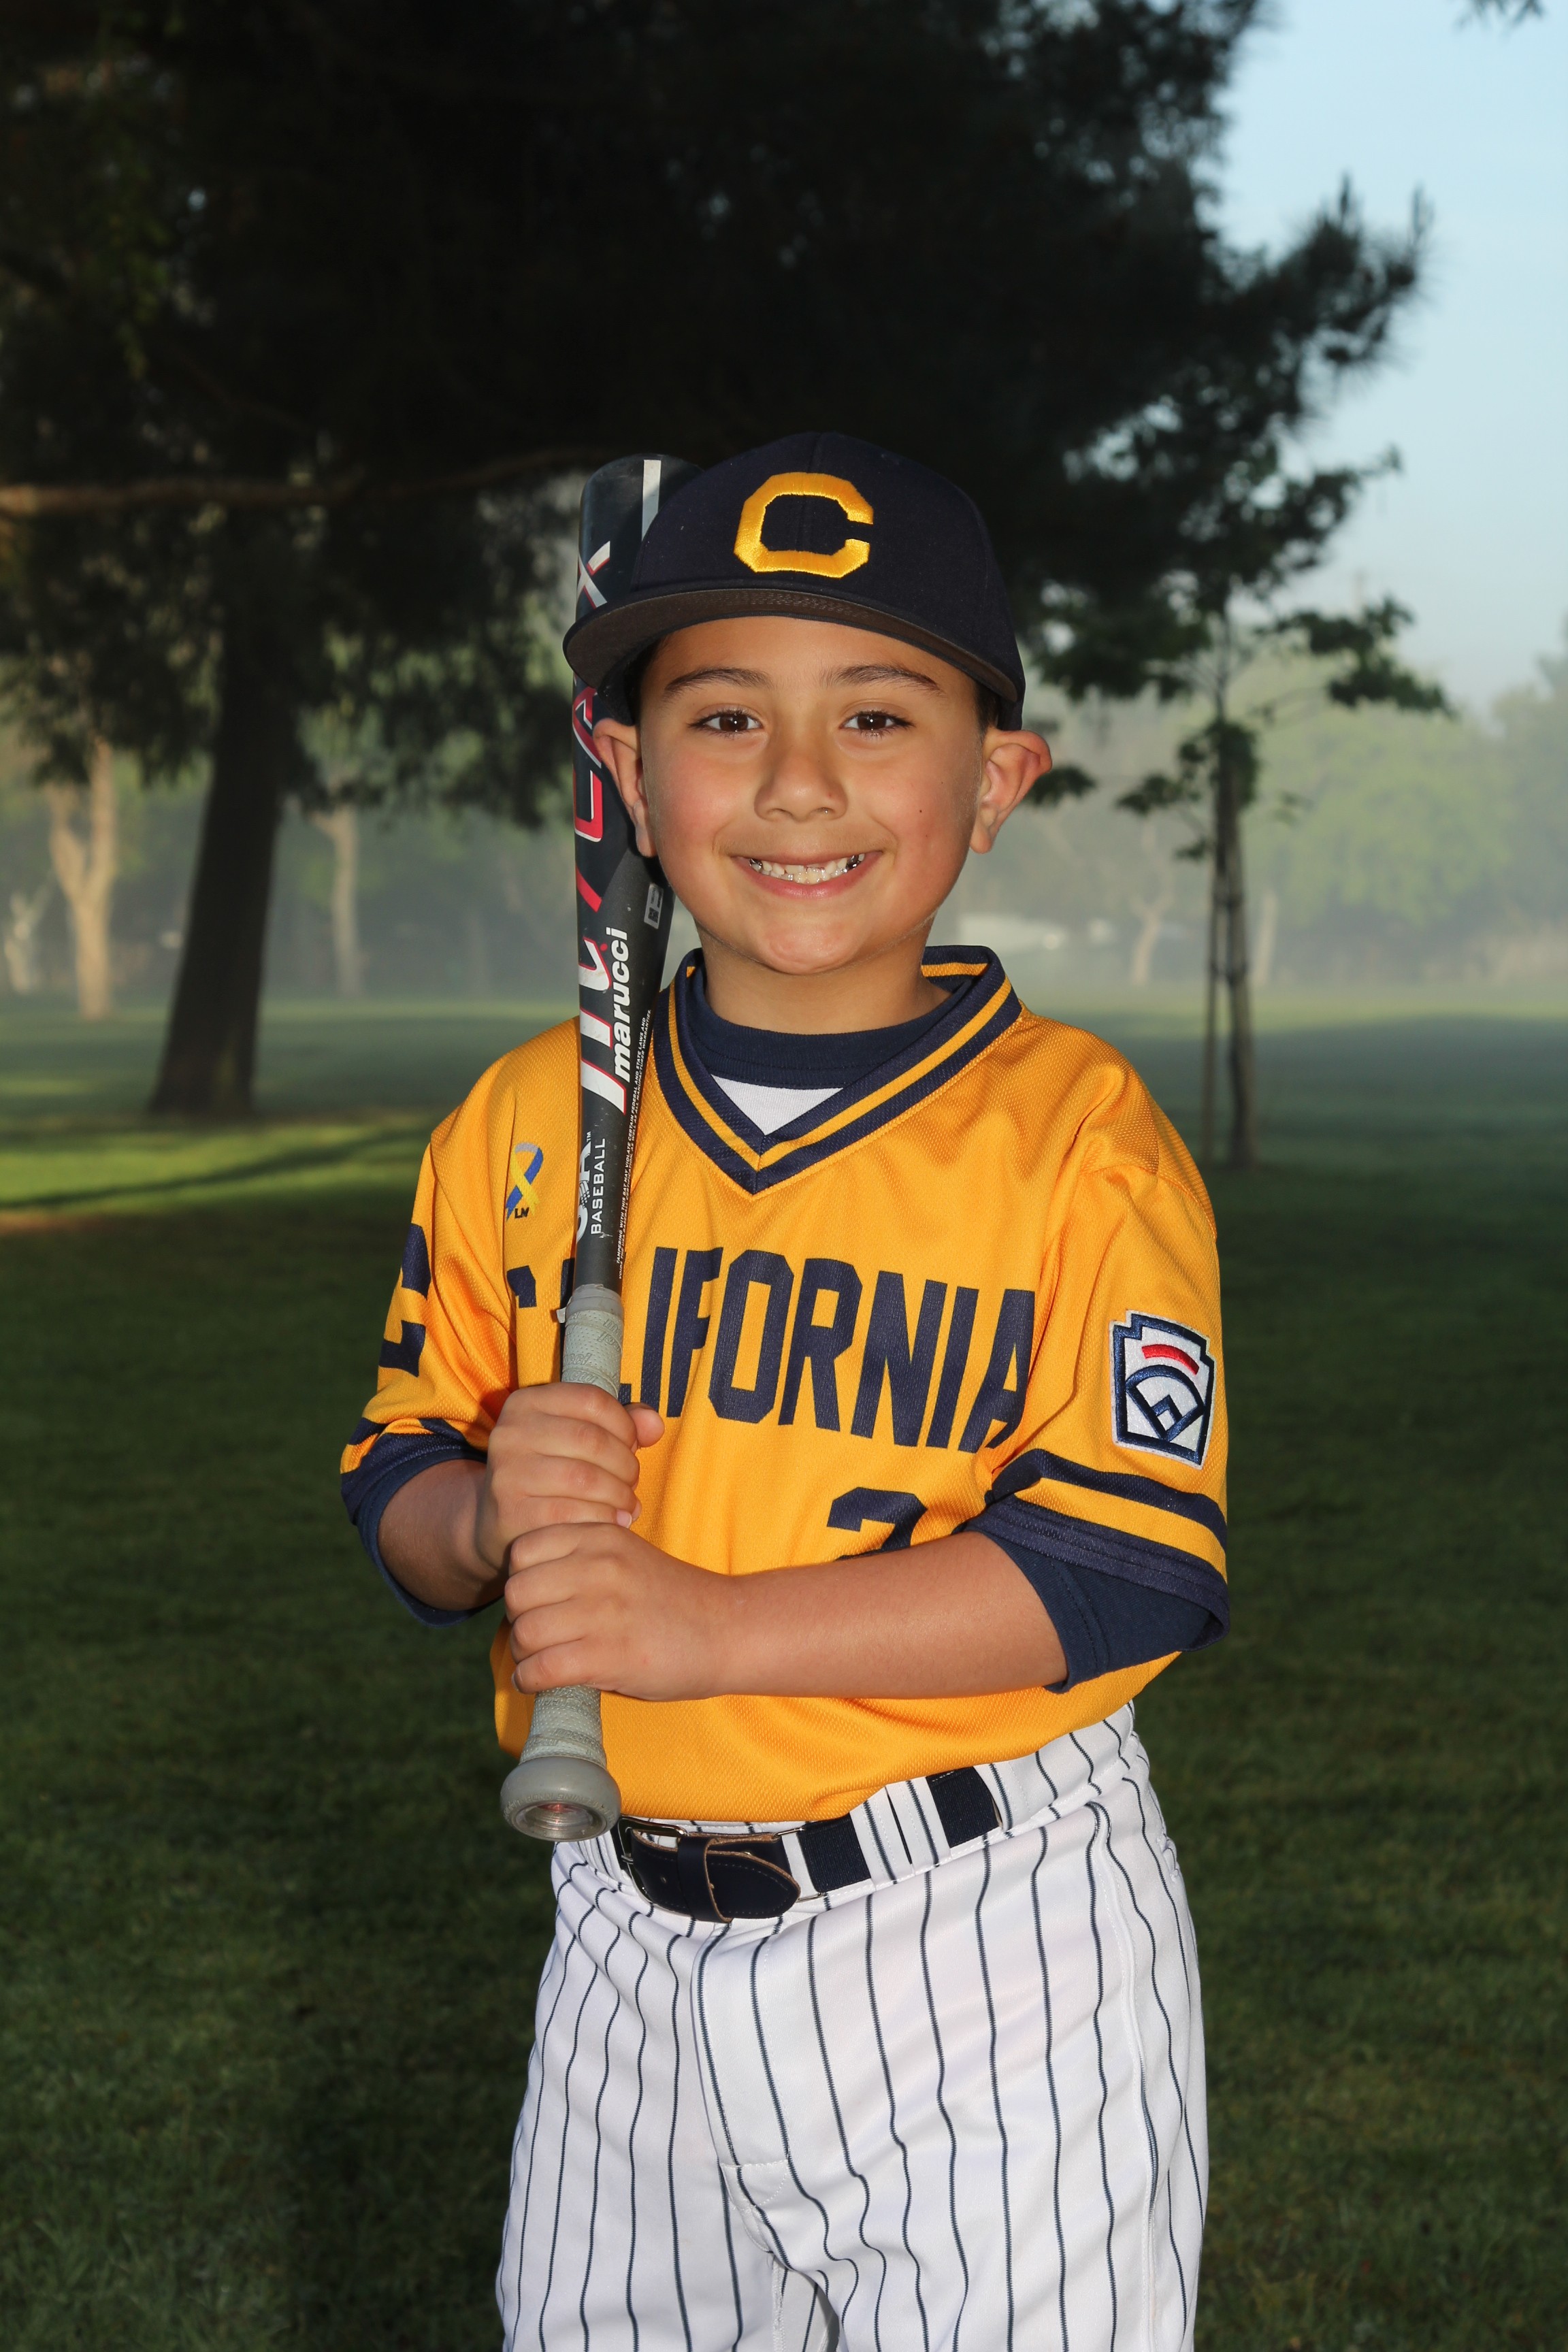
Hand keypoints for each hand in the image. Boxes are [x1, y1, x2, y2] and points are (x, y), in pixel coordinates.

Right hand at [474, 1383, 663, 1575]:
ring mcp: (505, 1474)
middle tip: (632, 1483)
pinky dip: (603, 1520)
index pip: (592, 1400)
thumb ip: (623, 1425)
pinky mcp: (510, 1514)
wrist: (500, 1524)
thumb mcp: (580, 1439)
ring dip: (619, 1495)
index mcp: (525, 1403)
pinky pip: (574, 1515)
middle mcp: (509, 1433)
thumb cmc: (553, 1474)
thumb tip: (654, 1425)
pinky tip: (613, 1523)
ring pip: (586, 1479)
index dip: (625, 1425)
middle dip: (626, 1465)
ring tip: (628, 1505)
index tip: (632, 1446)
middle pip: (592, 1440)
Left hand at [504, 1521, 734, 1702]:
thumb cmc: (673, 1599)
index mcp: (599, 1536)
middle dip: (519, 1619)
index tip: (538, 1601)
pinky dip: (531, 1681)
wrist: (727, 1630)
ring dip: (524, 1655)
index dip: (522, 1580)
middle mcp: (597, 1567)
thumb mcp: (626, 1556)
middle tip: (538, 1636)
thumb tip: (523, 1589)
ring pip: (525, 1633)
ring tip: (539, 1661)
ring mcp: (603, 1611)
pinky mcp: (609, 1656)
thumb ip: (580, 1560)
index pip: (521, 1551)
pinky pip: (541, 1669)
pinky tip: (541, 1682)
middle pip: (516, 1594)